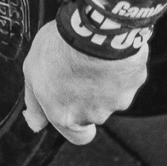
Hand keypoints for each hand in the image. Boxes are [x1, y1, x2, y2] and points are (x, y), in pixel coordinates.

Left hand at [22, 21, 147, 144]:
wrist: (93, 29)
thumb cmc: (62, 48)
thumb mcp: (32, 72)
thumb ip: (34, 103)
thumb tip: (35, 122)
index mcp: (66, 115)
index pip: (78, 136)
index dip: (76, 123)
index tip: (72, 106)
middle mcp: (93, 114)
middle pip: (93, 112)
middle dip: (87, 94)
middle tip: (76, 69)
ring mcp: (116, 99)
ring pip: (111, 95)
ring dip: (104, 81)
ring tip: (90, 56)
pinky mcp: (134, 82)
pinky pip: (126, 77)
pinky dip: (118, 68)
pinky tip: (106, 52)